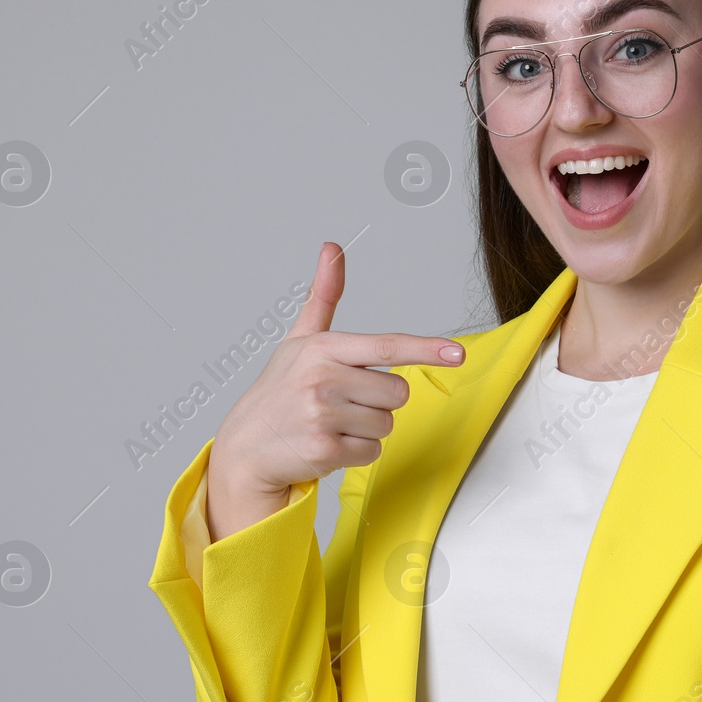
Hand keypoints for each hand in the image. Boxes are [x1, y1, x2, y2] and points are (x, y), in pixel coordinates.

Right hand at [205, 241, 465, 539]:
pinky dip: (355, 453)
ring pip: (386, 424)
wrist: (244, 448)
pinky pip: (372, 451)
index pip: (385, 346)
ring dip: (366, 429)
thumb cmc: (278, 392)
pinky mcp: (324, 450)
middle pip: (397, 392)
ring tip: (331, 424)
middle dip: (378, 402)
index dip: (425, 349)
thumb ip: (323, 297)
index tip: (457, 353)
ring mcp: (322, 415)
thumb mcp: (299, 340)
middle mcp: (322, 379)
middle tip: (341, 403)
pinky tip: (327, 445)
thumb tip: (333, 248)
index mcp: (322, 349)